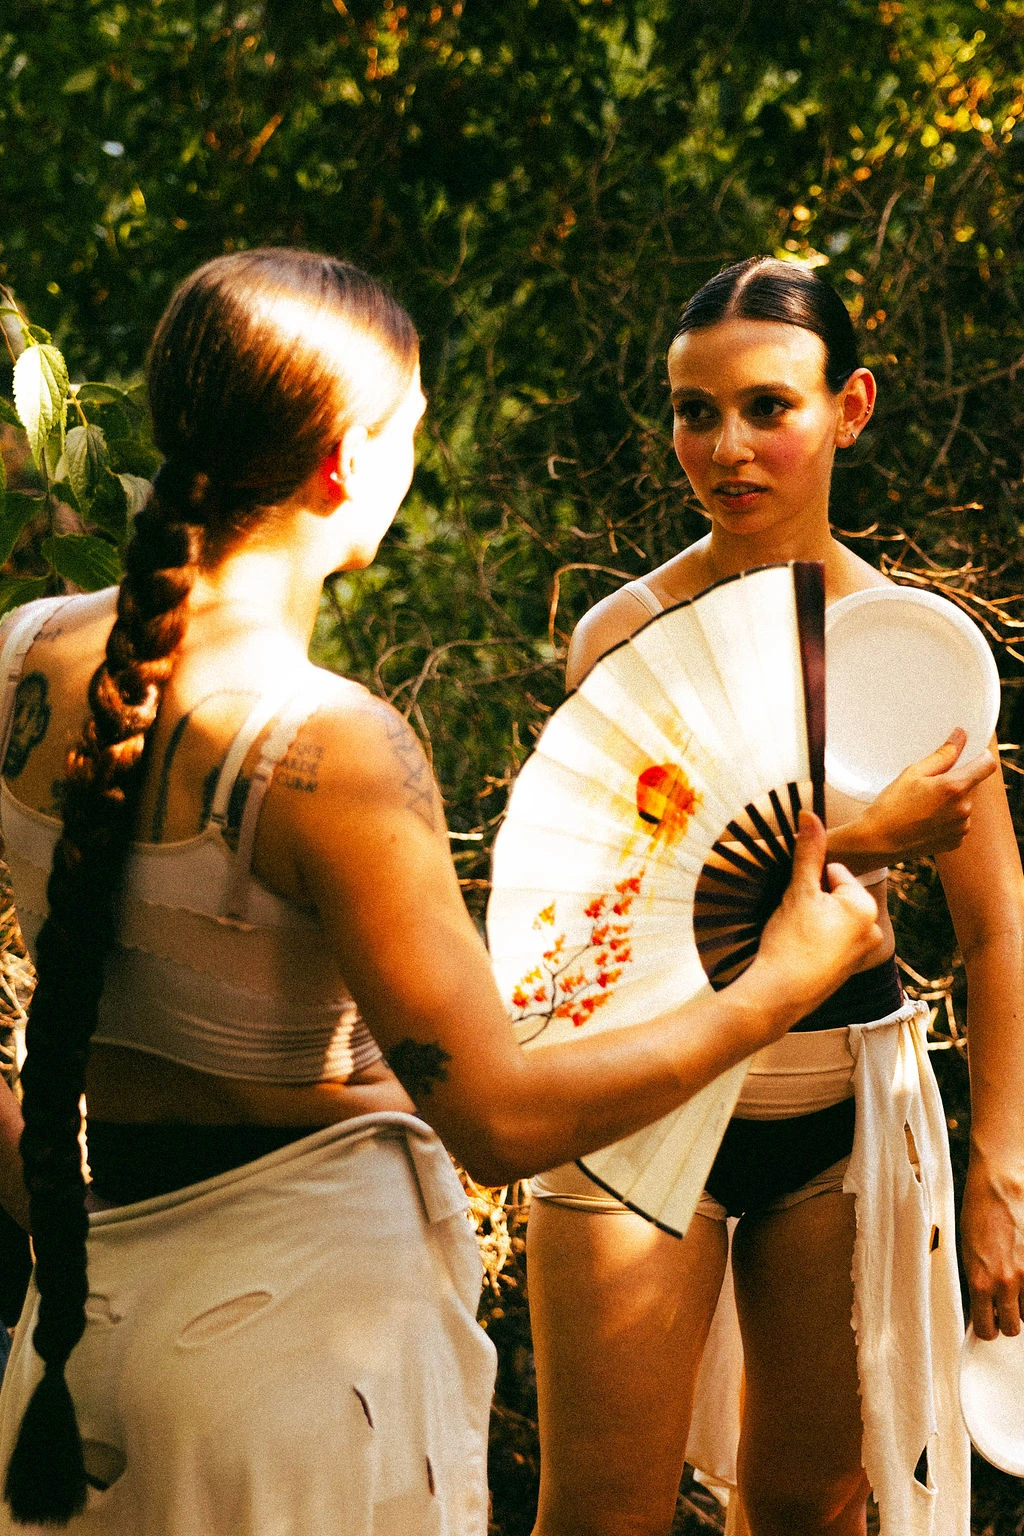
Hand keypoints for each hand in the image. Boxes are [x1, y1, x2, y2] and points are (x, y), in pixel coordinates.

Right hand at [748, 812, 882, 1028]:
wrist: (780, 994)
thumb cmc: (790, 941)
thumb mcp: (798, 891)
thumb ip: (807, 852)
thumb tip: (810, 814)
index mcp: (865, 906)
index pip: (833, 873)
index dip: (808, 882)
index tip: (796, 901)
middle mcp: (873, 929)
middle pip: (835, 896)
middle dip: (813, 902)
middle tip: (794, 921)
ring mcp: (863, 953)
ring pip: (832, 919)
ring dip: (813, 921)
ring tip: (795, 936)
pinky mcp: (849, 970)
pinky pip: (832, 942)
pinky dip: (816, 942)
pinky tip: (800, 951)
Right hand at [855, 728, 996, 861]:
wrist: (879, 841)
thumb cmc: (892, 804)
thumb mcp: (913, 772)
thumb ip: (943, 755)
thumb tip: (961, 737)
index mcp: (955, 787)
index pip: (987, 765)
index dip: (980, 756)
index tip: (969, 755)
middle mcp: (964, 809)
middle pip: (973, 784)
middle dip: (958, 780)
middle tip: (930, 785)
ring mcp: (962, 827)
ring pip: (965, 804)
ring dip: (953, 801)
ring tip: (924, 805)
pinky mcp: (956, 841)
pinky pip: (959, 822)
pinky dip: (948, 818)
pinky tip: (926, 820)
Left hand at [961, 1154, 1023, 1338]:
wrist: (1000, 1185)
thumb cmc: (979, 1211)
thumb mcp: (968, 1250)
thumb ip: (977, 1280)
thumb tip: (983, 1301)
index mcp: (981, 1282)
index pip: (987, 1329)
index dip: (987, 1328)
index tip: (988, 1322)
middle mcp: (1007, 1283)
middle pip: (1012, 1327)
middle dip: (1007, 1320)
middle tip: (1004, 1307)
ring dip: (1023, 1304)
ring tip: (1015, 1286)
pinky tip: (1023, 1271)